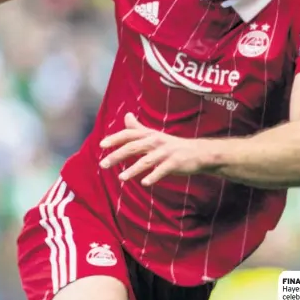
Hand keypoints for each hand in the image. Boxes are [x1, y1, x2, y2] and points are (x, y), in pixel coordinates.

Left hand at [99, 113, 220, 185]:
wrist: (198, 153)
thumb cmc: (172, 145)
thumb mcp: (154, 135)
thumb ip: (138, 128)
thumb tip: (126, 115)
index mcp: (149, 135)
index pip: (128, 134)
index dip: (115, 138)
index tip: (101, 145)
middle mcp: (155, 141)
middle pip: (133, 147)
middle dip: (117, 155)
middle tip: (103, 164)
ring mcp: (165, 152)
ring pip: (146, 160)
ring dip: (133, 169)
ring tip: (121, 178)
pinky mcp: (175, 163)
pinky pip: (162, 170)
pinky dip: (153, 176)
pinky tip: (144, 183)